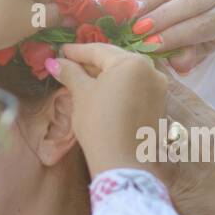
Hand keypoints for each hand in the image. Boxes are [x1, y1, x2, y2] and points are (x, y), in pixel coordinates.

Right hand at [51, 42, 168, 177]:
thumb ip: (70, 73)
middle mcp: (151, 71)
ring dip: (106, 76)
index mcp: (132, 62)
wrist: (123, 163)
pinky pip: (136, 89)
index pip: (100, 51)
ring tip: (83, 79)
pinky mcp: (160, 106)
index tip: (61, 51)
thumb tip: (55, 62)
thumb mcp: (82, 94)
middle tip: (70, 63)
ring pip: (127, 75)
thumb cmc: (99, 123)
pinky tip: (103, 93)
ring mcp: (159, 89)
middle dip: (92, 62)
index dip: (77, 51)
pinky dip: (120, 88)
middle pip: (116, 61)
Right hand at [124, 0, 214, 74]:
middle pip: (193, 0)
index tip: (151, 44)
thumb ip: (188, 57)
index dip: (176, 35)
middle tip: (138, 28)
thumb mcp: (194, 52)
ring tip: (133, 11)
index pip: (202, 25)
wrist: (191, 10)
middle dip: (164, 15)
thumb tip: (179, 63)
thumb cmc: (192, 36)